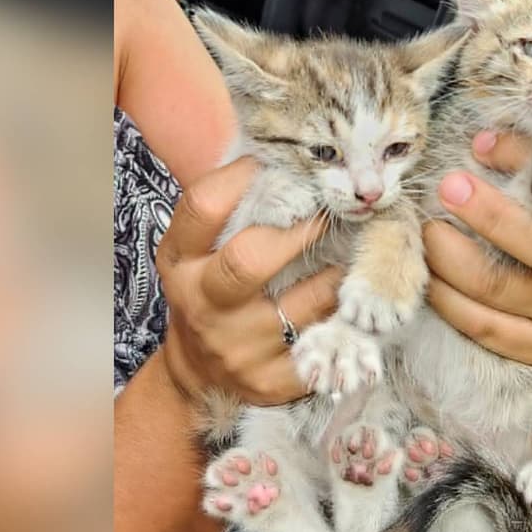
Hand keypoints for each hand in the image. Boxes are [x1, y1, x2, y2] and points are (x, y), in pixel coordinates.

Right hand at [156, 157, 340, 404]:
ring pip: (304, 302)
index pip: (202, 207)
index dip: (240, 177)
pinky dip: (343, 319)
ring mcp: (238, 347)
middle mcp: (203, 304)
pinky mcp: (271, 381)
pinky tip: (351, 304)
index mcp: (180, 263)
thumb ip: (227, 211)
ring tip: (352, 257)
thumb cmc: (208, 293)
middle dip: (301, 231)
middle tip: (331, 213)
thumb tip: (272, 150)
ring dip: (336, 274)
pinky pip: (323, 342)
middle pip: (250, 260)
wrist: (200, 375)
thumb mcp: (195, 253)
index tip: (272, 162)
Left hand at [423, 131, 531, 364]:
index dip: (526, 163)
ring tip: (428, 233)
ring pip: (501, 289)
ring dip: (451, 258)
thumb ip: (527, 159)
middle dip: (490, 216)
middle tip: (447, 188)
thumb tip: (482, 143)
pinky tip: (429, 276)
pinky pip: (482, 325)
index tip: (480, 146)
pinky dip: (446, 299)